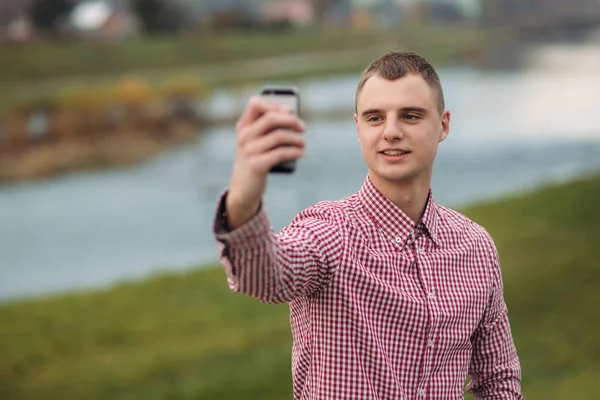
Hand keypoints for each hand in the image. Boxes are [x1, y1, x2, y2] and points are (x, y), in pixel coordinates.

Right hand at [226, 96, 305, 229]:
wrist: (243, 188)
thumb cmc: (256, 159)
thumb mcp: (256, 142)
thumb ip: (267, 128)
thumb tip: (293, 118)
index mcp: (243, 126)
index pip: (255, 104)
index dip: (274, 104)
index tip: (289, 111)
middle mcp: (244, 136)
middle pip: (271, 118)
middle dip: (292, 120)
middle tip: (303, 127)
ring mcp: (248, 151)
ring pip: (279, 136)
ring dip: (296, 139)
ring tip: (303, 143)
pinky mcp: (256, 165)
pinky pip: (281, 153)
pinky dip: (295, 151)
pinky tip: (301, 153)